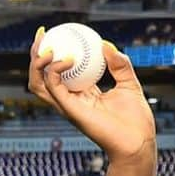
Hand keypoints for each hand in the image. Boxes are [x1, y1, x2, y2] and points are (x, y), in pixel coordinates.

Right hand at [28, 26, 156, 164]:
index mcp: (84, 93)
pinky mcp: (70, 110)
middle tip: (42, 34)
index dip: (53, 52)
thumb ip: (120, 65)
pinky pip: (53, 86)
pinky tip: (68, 59)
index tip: (56, 32)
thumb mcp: (130, 85)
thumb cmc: (137, 121)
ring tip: (47, 46)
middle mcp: (71, 100)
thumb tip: (106, 44)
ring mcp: (68, 106)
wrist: (139, 143)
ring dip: (36, 62)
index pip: (60, 71)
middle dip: (35, 53)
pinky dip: (55, 70)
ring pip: (38, 82)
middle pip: (42, 75)